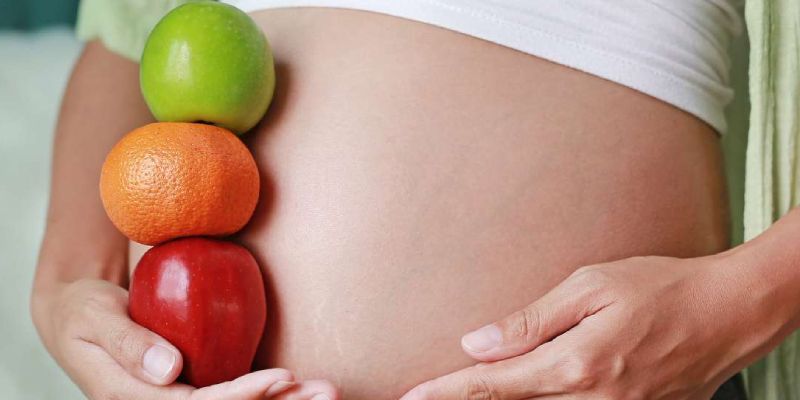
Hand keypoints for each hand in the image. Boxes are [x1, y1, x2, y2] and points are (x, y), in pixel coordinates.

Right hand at [33, 279, 338, 399]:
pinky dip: (269, 392)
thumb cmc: (83, 313)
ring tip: (326, 391)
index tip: (281, 376)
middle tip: (325, 391)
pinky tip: (300, 384)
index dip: (240, 396)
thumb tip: (169, 370)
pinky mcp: (189, 387)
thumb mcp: (95, 319)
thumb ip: (128, 343)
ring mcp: (175, 399)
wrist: (76, 320)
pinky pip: (232, 394)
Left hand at [400, 255, 766, 399]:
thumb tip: (478, 343)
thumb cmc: (660, 287)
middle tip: (424, 396)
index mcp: (575, 365)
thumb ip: (531, 321)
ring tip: (463, 392)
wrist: (729, 313)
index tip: (412, 396)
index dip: (448, 392)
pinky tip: (525, 391)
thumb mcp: (591, 287)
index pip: (494, 385)